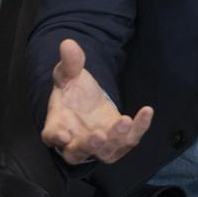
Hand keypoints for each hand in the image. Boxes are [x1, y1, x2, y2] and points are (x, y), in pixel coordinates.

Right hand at [41, 39, 153, 165]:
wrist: (86, 105)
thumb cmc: (72, 93)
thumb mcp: (70, 74)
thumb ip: (70, 63)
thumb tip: (68, 44)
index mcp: (57, 126)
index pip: (51, 136)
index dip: (56, 137)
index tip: (64, 135)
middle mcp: (75, 143)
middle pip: (78, 151)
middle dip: (89, 145)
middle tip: (99, 136)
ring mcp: (98, 147)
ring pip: (106, 152)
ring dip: (115, 139)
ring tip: (125, 121)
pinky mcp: (119, 143)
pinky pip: (129, 140)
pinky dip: (139, 129)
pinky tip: (146, 112)